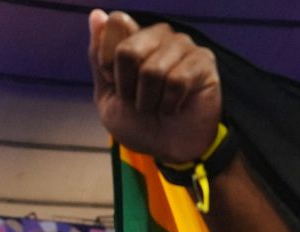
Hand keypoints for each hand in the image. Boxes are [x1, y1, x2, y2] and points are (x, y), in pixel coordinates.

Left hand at [89, 9, 220, 162]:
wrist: (166, 149)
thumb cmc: (139, 123)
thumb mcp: (107, 95)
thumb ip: (98, 57)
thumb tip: (96, 14)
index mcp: (133, 37)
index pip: (116, 23)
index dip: (108, 61)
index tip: (115, 83)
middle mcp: (159, 34)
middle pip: (129, 50)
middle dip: (128, 88)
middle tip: (139, 100)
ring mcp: (183, 45)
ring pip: (152, 70)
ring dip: (149, 101)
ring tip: (158, 106)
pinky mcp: (203, 61)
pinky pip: (177, 81)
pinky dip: (170, 104)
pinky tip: (175, 107)